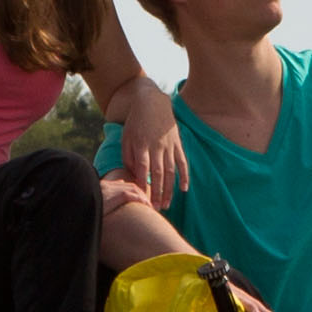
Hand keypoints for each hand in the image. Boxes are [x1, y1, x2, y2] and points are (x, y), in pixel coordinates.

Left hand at [115, 80, 185, 208]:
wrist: (152, 102)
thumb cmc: (136, 123)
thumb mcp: (126, 137)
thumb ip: (128, 157)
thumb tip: (135, 175)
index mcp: (142, 144)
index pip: (143, 168)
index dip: (143, 183)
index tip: (141, 196)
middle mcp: (157, 146)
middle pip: (158, 173)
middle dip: (157, 193)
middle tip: (155, 209)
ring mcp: (169, 145)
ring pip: (171, 171)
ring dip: (169, 190)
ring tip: (167, 205)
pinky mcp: (178, 144)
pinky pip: (183, 162)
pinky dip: (185, 176)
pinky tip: (184, 189)